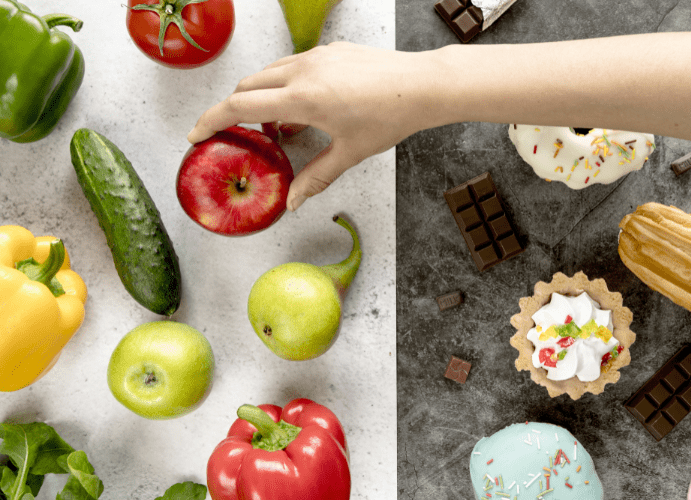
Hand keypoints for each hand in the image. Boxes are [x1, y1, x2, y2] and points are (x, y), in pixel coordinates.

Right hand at [187, 42, 439, 210]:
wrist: (422, 85)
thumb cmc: (389, 118)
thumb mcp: (349, 153)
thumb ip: (315, 178)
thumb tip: (292, 202)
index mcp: (302, 98)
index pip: (239, 105)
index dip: (211, 120)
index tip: (195, 134)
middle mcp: (302, 70)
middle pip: (247, 85)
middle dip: (236, 109)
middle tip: (241, 135)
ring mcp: (316, 56)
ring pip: (269, 72)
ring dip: (263, 96)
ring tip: (281, 127)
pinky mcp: (329, 50)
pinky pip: (293, 65)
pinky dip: (285, 84)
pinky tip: (305, 108)